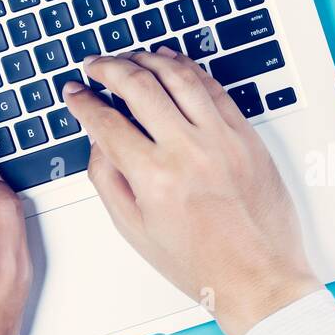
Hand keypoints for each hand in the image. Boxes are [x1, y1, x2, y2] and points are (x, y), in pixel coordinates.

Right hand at [63, 48, 320, 334]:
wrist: (258, 277)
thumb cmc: (201, 264)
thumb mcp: (136, 230)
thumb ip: (108, 180)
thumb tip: (98, 141)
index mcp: (154, 178)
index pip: (106, 122)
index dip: (83, 102)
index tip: (75, 94)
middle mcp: (188, 151)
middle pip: (139, 86)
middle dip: (109, 68)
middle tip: (96, 65)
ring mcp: (222, 140)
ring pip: (179, 76)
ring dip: (148, 59)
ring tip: (131, 57)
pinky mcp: (247, 137)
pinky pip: (215, 89)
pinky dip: (190, 70)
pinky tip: (173, 65)